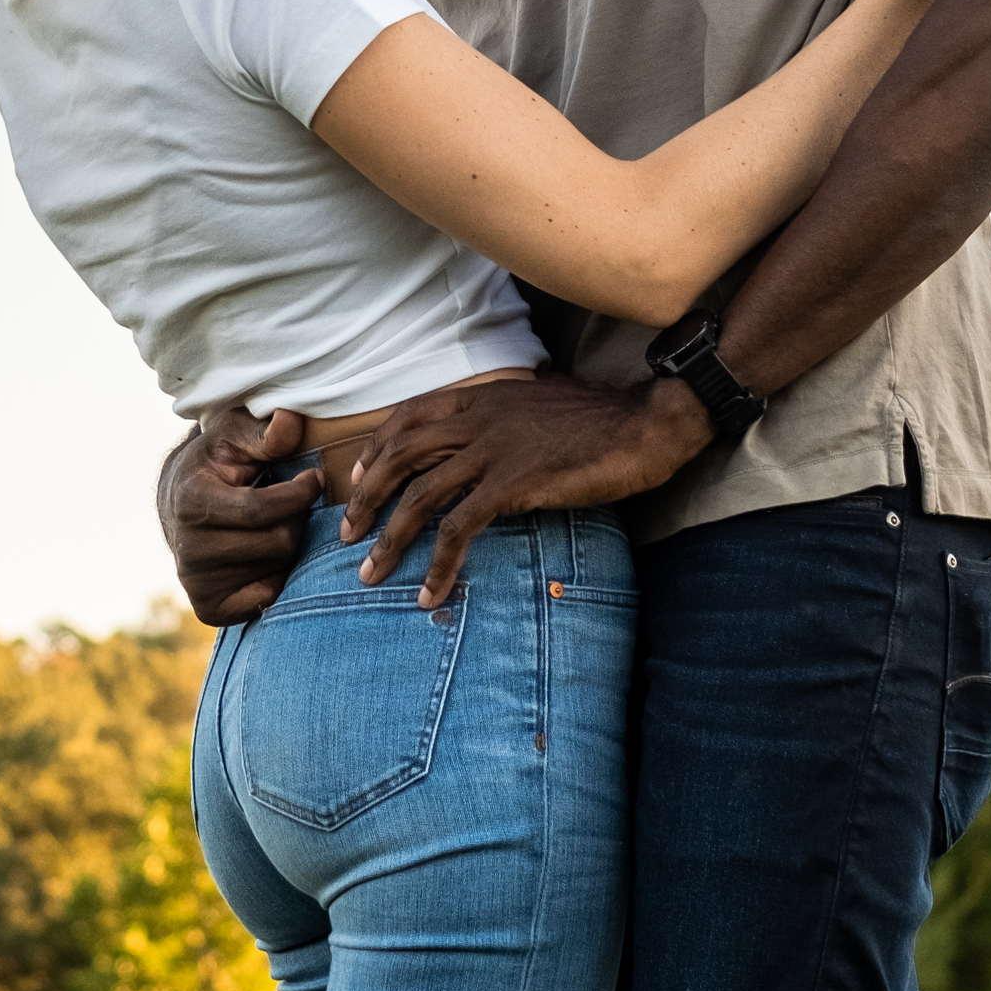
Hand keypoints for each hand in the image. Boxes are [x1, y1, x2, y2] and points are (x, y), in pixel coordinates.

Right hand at [159, 403, 316, 625]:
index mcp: (192, 501)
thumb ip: (264, 432)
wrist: (180, 502)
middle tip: (291, 504)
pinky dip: (275, 577)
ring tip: (273, 525)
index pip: (261, 510)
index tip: (314, 478)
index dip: (300, 494)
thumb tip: (290, 422)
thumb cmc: (217, 462)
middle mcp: (187, 547)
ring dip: (287, 546)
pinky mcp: (208, 608)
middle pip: (278, 544)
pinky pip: (266, 599)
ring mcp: (195, 581)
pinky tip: (264, 554)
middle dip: (296, 520)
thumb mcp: (235, 435)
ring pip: (277, 571)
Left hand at [340, 374, 709, 604]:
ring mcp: (493, 452)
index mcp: (481, 398)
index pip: (408, 417)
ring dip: (390, 539)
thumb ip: (504, 420)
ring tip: (370, 574)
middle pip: (399, 457)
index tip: (357, 478)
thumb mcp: (538, 406)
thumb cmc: (599, 418)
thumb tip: (489, 444)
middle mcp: (477, 419)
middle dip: (366, 498)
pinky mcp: (514, 485)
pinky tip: (430, 592)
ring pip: (420, 497)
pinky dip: (439, 564)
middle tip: (348, 534)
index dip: (376, 448)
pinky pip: (461, 528)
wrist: (643, 423)